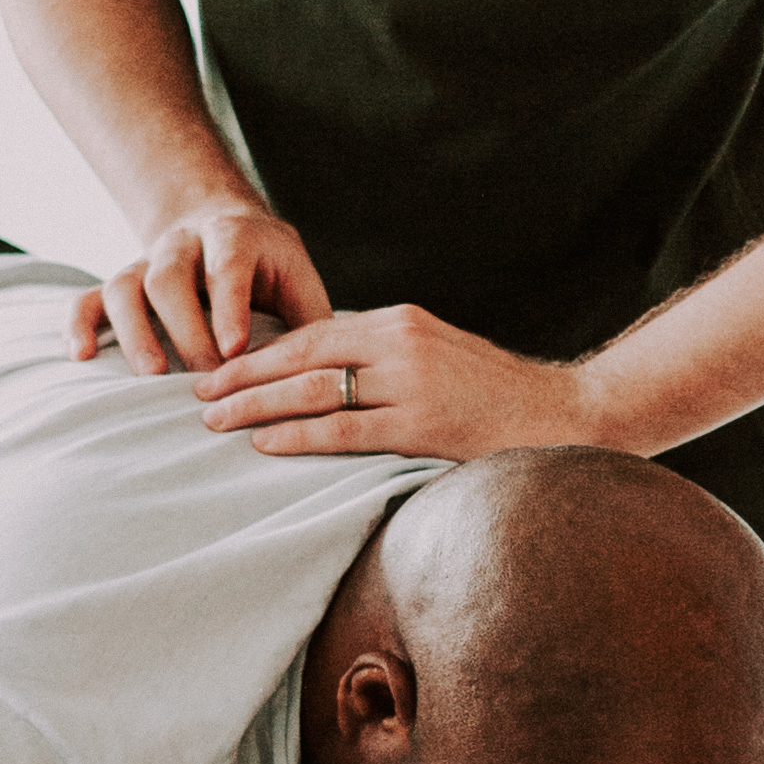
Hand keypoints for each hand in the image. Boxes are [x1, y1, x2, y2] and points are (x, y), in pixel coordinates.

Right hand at [71, 196, 329, 376]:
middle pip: (169, 277)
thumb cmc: (268, 267)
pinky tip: (80, 356)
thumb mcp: (297, 279)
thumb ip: (311, 320)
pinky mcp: (120, 284)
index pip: (228, 265)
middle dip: (184, 329)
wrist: (220, 226)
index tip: (233, 350)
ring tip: (149, 376)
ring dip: (134, 331)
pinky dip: (79, 325)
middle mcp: (183, 244)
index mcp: (234, 237)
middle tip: (203, 378)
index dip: (228, 306)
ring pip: (125, 286)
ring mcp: (144, 262)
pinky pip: (89, 299)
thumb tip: (325, 375)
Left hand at [194, 300, 593, 461]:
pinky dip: (298, 435)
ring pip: (313, 390)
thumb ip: (385, 357)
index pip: (313, 332)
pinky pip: (343, 429)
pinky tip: (263, 442)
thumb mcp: (437, 355)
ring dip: (256, 406)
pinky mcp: (422, 424)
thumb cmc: (496, 395)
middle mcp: (401, 342)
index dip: (260, 352)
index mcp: (400, 321)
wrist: (567, 415)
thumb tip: (324, 373)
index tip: (219, 369)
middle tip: (196, 395)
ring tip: (214, 422)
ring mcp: (412, 382)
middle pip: (302, 356)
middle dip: (243, 376)